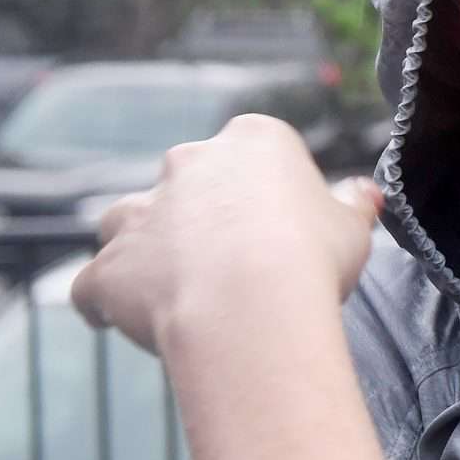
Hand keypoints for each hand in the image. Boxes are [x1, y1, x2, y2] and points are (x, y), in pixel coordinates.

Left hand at [71, 115, 382, 354]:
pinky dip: (101, 299)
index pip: (254, 151)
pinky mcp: (107, 267)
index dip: (267, 190)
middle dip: (200, 213)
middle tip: (232, 262)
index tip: (282, 227)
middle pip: (186, 180)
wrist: (250, 306)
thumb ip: (352, 205)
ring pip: (126, 220)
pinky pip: (92, 284)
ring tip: (167, 285)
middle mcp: (188, 163)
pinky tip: (114, 319)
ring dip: (141, 245)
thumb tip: (366, 194)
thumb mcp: (352, 227)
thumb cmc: (311, 258)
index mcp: (254, 140)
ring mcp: (140, 213)